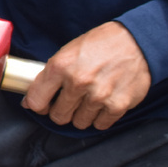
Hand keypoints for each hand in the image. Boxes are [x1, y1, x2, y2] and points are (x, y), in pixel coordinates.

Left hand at [22, 21, 150, 130]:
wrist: (136, 41)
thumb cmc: (100, 44)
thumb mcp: (68, 51)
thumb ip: (50, 75)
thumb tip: (31, 100)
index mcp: (61, 66)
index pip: (37, 101)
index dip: (38, 106)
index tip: (43, 105)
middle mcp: (78, 82)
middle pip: (58, 116)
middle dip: (61, 111)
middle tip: (69, 102)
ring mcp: (98, 96)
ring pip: (79, 123)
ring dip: (82, 114)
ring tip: (88, 99)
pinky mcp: (118, 105)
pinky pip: (100, 124)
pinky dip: (100, 117)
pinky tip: (102, 103)